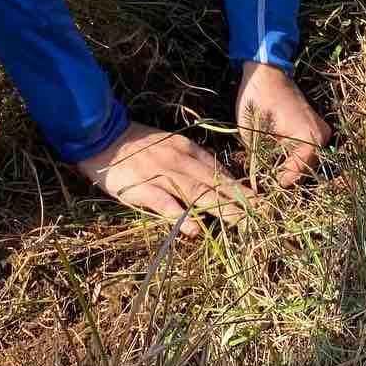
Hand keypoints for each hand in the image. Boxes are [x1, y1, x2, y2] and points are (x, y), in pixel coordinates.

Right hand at [74, 120, 255, 237]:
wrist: (101, 135)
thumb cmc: (134, 145)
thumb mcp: (168, 148)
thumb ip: (189, 165)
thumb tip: (212, 184)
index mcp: (188, 150)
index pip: (220, 172)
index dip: (241, 189)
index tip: (262, 202)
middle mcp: (181, 161)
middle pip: (216, 184)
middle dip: (241, 201)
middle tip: (264, 216)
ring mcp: (163, 175)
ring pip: (198, 193)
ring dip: (221, 209)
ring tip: (243, 223)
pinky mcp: (144, 188)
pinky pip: (165, 204)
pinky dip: (180, 216)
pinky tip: (194, 230)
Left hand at [236, 61, 331, 186]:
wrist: (265, 71)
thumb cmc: (257, 99)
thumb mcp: (253, 135)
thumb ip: (261, 161)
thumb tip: (261, 184)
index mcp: (309, 138)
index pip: (296, 173)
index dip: (278, 183)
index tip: (262, 190)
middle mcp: (322, 137)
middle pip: (304, 169)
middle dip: (285, 177)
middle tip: (265, 184)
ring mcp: (321, 132)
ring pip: (305, 161)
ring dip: (289, 167)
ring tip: (269, 173)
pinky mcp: (315, 128)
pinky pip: (305, 150)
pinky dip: (292, 156)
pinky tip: (276, 159)